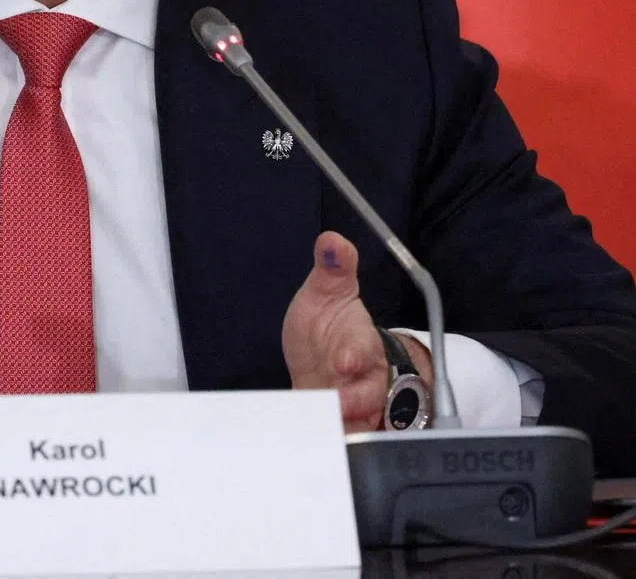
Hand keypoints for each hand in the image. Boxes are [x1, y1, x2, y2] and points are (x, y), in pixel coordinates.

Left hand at [281, 230, 431, 432]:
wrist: (328, 363)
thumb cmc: (328, 327)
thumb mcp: (325, 294)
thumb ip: (331, 269)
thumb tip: (331, 240)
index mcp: (359, 342)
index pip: (361, 348)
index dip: (354, 354)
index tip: (344, 359)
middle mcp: (363, 379)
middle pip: (367, 393)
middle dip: (353, 398)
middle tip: (337, 403)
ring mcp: (355, 408)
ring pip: (360, 422)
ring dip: (346, 425)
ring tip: (331, 428)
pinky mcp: (342, 431)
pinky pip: (344, 443)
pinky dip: (334, 445)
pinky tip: (320, 446)